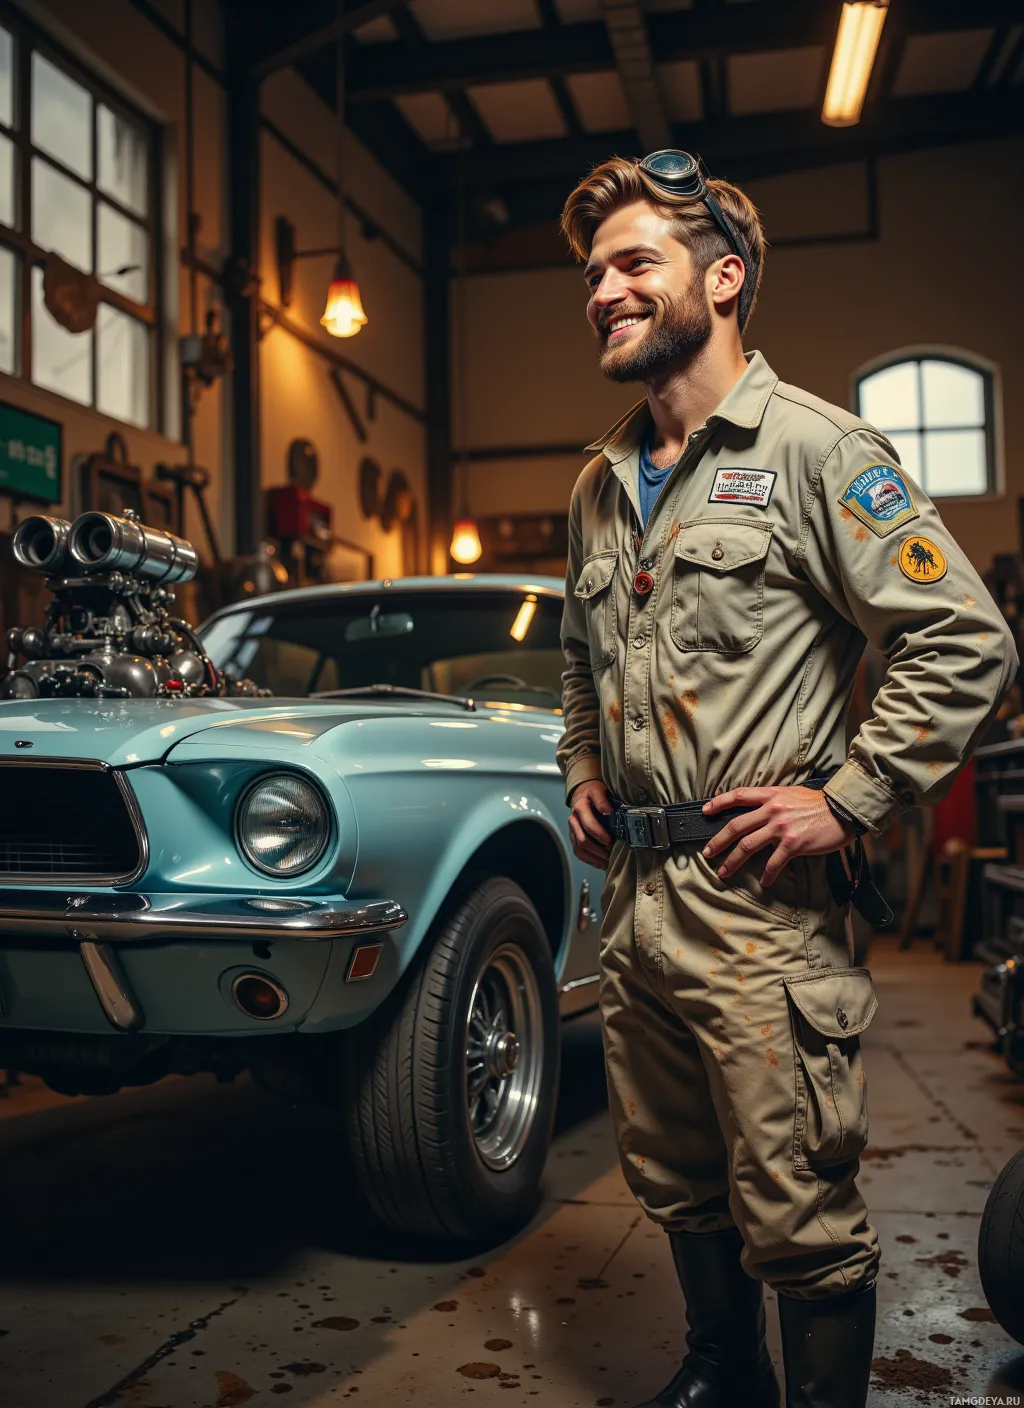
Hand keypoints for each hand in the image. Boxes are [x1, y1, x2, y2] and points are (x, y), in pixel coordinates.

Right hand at [568, 779, 613, 869]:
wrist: (582, 793)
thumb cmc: (593, 793)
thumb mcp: (599, 790)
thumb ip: (602, 800)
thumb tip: (608, 811)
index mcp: (580, 807)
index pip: (589, 824)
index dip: (599, 834)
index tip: (610, 840)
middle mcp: (574, 819)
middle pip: (583, 839)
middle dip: (598, 849)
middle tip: (612, 852)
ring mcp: (572, 830)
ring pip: (580, 848)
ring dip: (594, 856)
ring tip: (608, 860)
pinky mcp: (573, 837)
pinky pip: (578, 852)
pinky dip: (590, 860)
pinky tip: (602, 863)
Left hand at [701, 785, 857, 886]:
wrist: (843, 811)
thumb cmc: (819, 803)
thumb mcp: (792, 794)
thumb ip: (773, 801)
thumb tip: (758, 812)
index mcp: (771, 796)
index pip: (738, 796)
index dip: (718, 803)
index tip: (705, 811)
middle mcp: (772, 810)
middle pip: (736, 826)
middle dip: (718, 841)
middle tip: (707, 853)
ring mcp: (781, 828)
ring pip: (748, 846)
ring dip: (732, 861)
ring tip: (724, 871)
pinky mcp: (793, 844)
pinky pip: (773, 863)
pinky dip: (766, 875)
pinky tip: (763, 882)